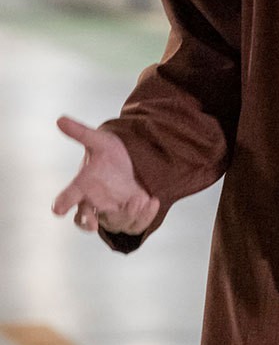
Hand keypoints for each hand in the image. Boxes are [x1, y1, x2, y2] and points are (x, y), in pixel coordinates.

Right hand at [52, 115, 159, 235]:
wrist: (133, 162)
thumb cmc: (109, 155)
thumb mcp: (99, 141)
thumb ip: (81, 133)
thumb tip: (60, 119)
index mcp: (84, 186)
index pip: (69, 196)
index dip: (63, 203)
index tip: (58, 209)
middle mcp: (95, 202)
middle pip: (85, 219)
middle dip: (88, 222)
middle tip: (92, 225)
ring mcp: (113, 212)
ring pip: (115, 223)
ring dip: (126, 214)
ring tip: (138, 198)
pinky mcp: (131, 216)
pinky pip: (136, 225)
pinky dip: (145, 216)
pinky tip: (153, 201)